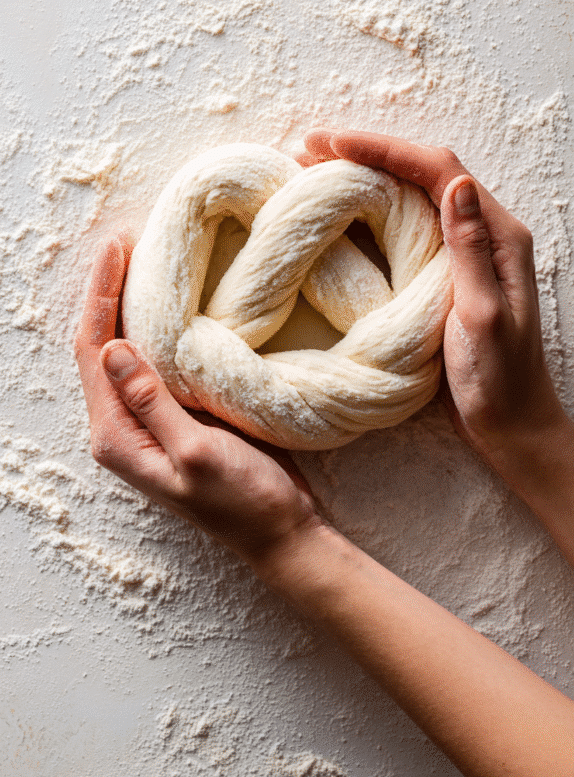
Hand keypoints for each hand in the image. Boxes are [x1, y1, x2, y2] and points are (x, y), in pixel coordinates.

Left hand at [74, 235, 321, 566]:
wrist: (280, 532)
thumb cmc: (242, 502)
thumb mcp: (194, 451)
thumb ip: (151, 403)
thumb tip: (113, 348)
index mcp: (117, 436)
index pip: (93, 353)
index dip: (99, 298)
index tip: (115, 250)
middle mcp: (123, 427)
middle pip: (101, 348)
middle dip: (108, 295)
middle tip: (126, 244)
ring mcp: (148, 422)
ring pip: (126, 353)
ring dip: (130, 308)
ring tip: (143, 261)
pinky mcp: (175, 417)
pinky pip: (155, 364)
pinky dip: (156, 330)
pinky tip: (172, 305)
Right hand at [300, 128, 566, 469]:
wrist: (508, 424)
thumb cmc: (500, 379)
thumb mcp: (483, 315)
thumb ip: (470, 249)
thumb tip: (455, 183)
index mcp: (501, 236)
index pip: (440, 172)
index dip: (386, 150)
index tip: (334, 144)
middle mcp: (484, 234)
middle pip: (423, 174)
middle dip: (369, 155)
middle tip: (310, 150)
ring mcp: (463, 253)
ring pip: (412, 197)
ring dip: (367, 179)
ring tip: (315, 174)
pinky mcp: (444, 274)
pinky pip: (406, 229)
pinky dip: (372, 214)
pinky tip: (341, 214)